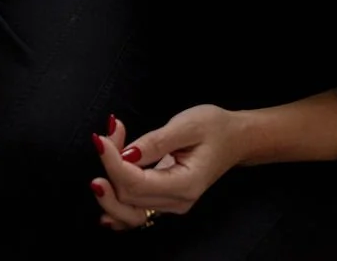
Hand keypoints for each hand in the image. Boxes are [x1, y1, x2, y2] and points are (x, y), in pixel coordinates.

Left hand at [90, 105, 242, 230]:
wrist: (235, 139)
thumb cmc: (214, 128)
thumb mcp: (186, 126)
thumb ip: (156, 142)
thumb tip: (126, 155)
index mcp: (184, 184)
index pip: (136, 184)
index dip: (112, 162)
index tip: (100, 138)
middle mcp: (176, 201)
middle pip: (128, 197)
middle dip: (108, 166)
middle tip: (104, 136)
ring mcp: (170, 204)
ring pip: (128, 207)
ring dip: (109, 182)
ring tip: (104, 150)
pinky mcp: (164, 199)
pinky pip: (135, 211)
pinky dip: (116, 203)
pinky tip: (103, 194)